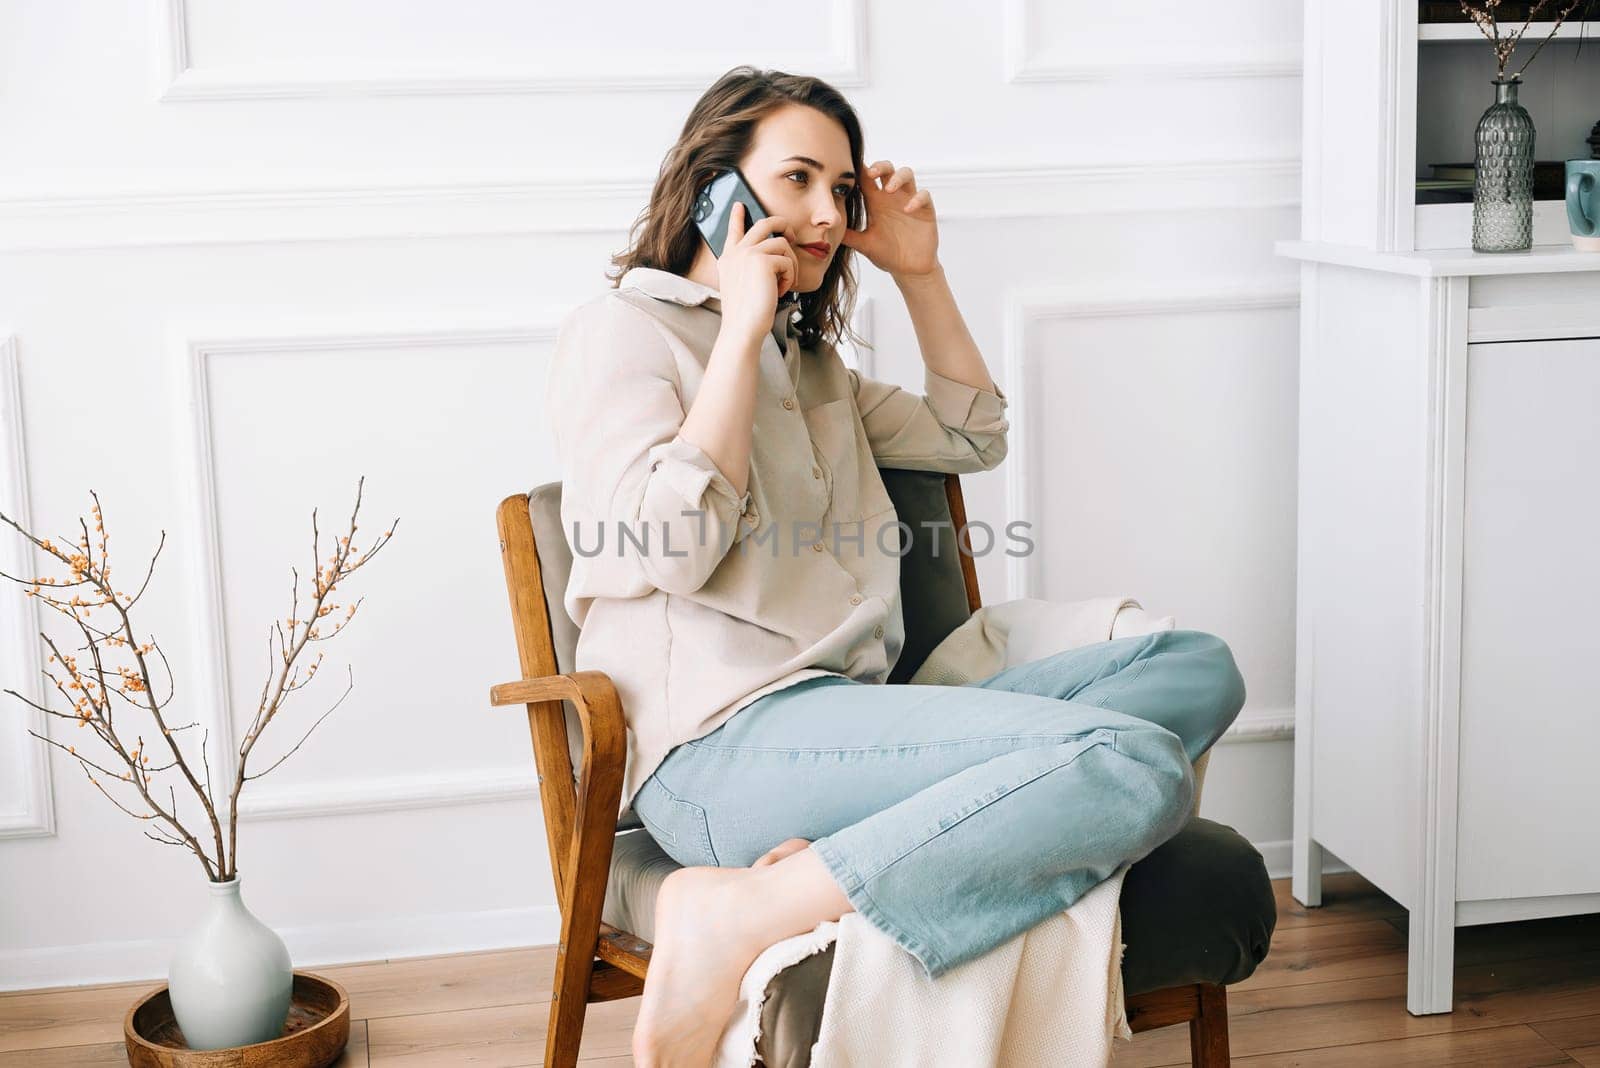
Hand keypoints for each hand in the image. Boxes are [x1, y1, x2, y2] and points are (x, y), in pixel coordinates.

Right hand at [716, 201, 800, 344]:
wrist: (743, 328)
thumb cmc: (747, 314)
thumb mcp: (744, 286)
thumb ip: (751, 268)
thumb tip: (773, 256)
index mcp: (728, 259)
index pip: (733, 231)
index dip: (736, 217)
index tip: (739, 205)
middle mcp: (736, 252)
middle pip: (764, 223)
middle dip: (782, 224)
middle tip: (791, 235)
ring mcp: (747, 253)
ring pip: (782, 243)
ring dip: (790, 264)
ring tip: (784, 283)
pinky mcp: (762, 260)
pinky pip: (787, 260)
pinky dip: (790, 277)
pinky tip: (781, 291)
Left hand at [839, 160, 940, 279]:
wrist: (908, 269)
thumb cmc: (887, 254)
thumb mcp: (864, 244)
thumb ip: (848, 235)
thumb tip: (827, 229)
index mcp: (876, 202)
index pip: (867, 179)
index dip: (861, 170)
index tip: (852, 168)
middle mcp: (892, 198)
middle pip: (887, 169)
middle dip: (880, 166)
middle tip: (871, 173)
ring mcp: (909, 201)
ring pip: (907, 174)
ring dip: (898, 177)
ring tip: (889, 190)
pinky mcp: (925, 210)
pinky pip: (924, 195)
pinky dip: (917, 199)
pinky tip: (908, 209)